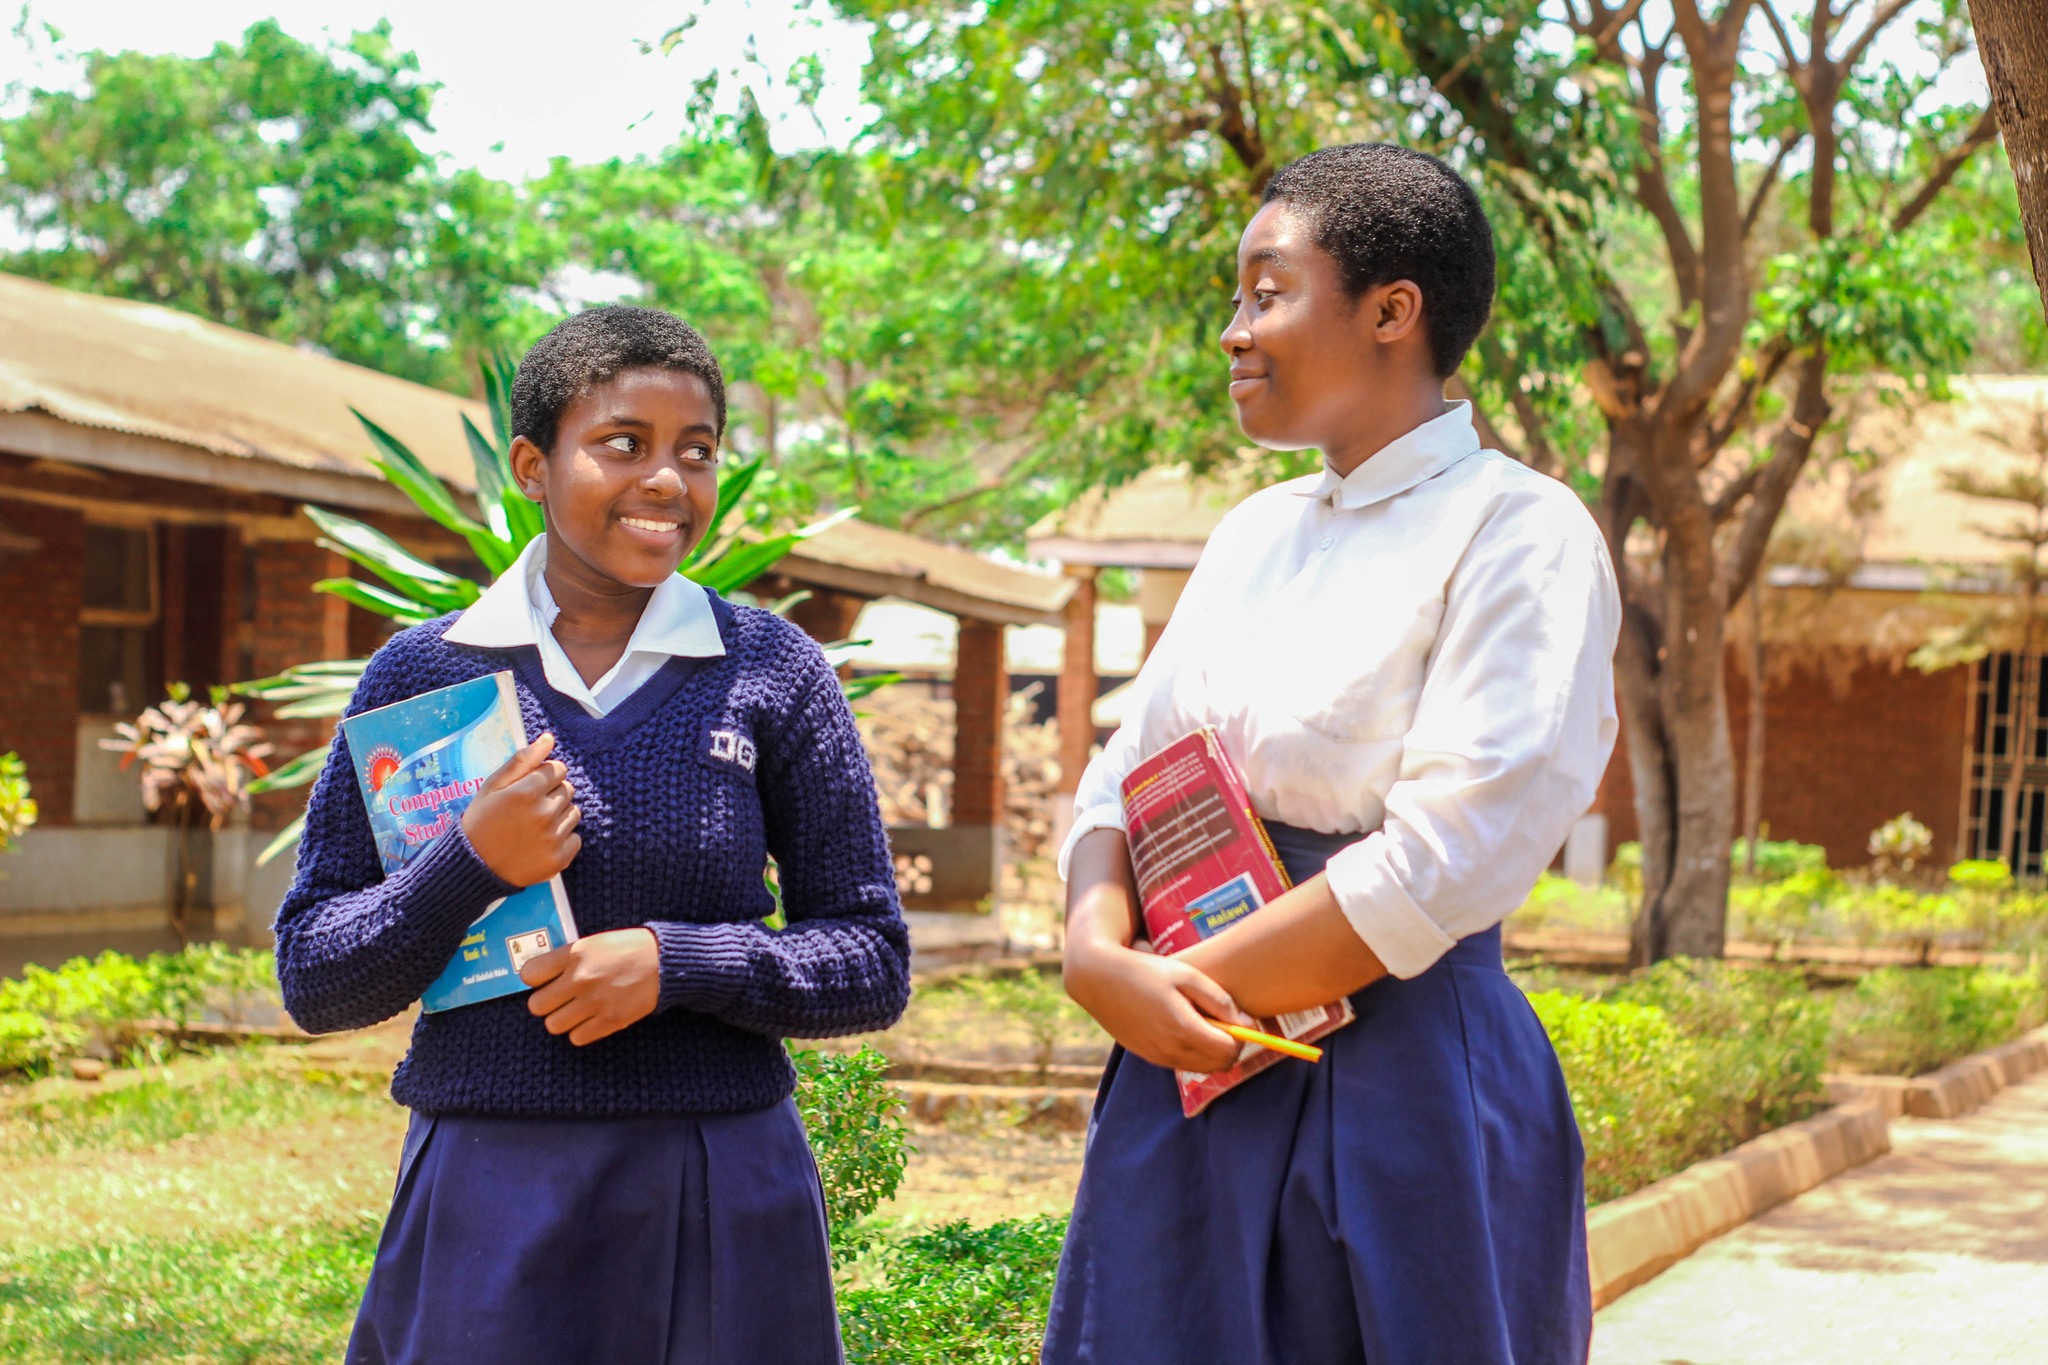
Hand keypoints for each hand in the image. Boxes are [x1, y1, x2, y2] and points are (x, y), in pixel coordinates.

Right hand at [461, 733, 580, 885]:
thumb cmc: (480, 822)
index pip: (558, 769)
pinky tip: (541, 842)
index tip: (531, 787)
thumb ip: (522, 760)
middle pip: (568, 790)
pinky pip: (576, 838)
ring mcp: (553, 838)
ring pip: (574, 813)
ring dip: (559, 815)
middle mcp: (543, 814)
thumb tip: (549, 738)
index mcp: (526, 792)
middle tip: (529, 809)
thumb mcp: (492, 786)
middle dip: (552, 794)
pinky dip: (563, 839)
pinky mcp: (559, 859)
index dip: (545, 776)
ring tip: (534, 826)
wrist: (472, 867)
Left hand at [521, 928, 661, 1045]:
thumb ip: (566, 958)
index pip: (529, 974)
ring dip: (562, 1019)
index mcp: (575, 954)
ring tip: (576, 1010)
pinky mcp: (609, 1021)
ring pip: (553, 1025)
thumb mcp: (594, 942)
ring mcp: (595, 1002)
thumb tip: (542, 976)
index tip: (544, 980)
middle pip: (536, 1005)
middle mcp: (580, 979)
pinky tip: (590, 1018)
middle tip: (559, 998)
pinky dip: (580, 1031)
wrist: (665, 963)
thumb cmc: (629, 949)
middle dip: (546, 1003)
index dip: (535, 979)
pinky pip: (576, 1037)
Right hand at [1064, 938, 1252, 1074]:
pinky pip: (1184, 1064)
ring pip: (1203, 1068)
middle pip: (1219, 1065)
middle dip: (1229, 1047)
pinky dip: (1193, 1052)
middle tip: (1222, 1020)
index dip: (1241, 1037)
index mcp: (1183, 1028)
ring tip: (1202, 1021)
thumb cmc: (1146, 971)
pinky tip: (1184, 1027)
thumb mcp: (1186, 975)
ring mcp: (1158, 1057)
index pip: (1229, 1051)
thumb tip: (1247, 1023)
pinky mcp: (1149, 1058)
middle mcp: (1171, 1050)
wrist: (1099, 980)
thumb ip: (1219, 1000)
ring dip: (1211, 1052)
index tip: (1237, 1018)